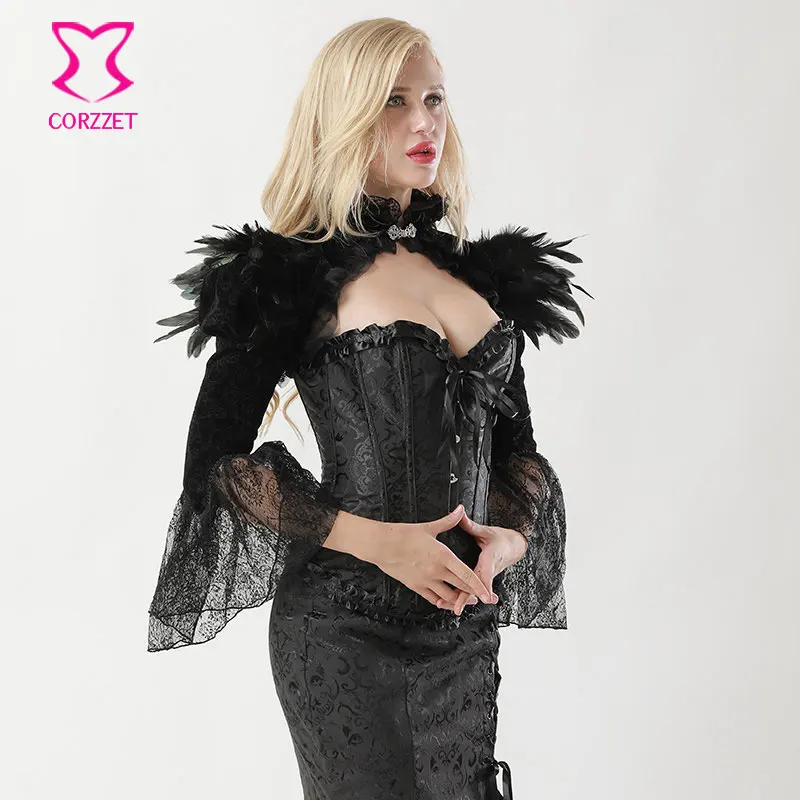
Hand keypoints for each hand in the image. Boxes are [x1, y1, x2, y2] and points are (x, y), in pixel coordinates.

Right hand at [367, 504, 494, 609]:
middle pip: (461, 588)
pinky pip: (432, 599)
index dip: (479, 586)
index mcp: (443, 556)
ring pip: (447, 597)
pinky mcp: (415, 586)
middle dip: (474, 595)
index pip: (467, 575)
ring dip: (459, 600)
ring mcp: (426, 581)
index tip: (488, 594)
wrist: (381, 545)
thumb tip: (460, 509)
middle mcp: (436, 571)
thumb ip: (448, 520)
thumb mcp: (428, 527)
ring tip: (466, 600)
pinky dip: (441, 602)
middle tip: (484, 598)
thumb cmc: (403, 534)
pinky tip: (445, 601)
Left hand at [439, 512, 527, 614]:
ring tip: (450, 609)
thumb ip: (471, 525)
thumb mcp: (487, 531)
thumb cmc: (500, 539)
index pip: (486, 573)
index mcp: (490, 558)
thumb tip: (459, 512)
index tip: (482, 595)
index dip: (483, 584)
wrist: (514, 547)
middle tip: (457, 607)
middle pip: (476, 587)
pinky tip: (451, 604)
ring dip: (462, 600)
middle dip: (467, 597)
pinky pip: (471, 590)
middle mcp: (488, 571)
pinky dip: (462, 597)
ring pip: (473, 591)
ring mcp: (485, 577)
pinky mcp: (481, 579)